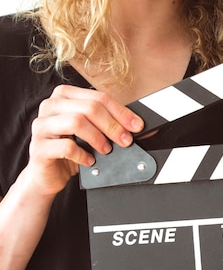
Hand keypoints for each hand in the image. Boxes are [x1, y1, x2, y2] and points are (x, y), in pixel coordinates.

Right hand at [26, 85, 143, 194]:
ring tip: (106, 149)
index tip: (137, 126)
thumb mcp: (92, 132)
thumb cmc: (70, 148)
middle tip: (125, 140)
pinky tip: (89, 160)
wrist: (48, 174)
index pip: (99, 97)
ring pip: (76, 122)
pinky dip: (83, 154)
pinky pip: (66, 147)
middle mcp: (51, 106)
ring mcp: (41, 125)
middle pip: (90, 108)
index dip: (121, 112)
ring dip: (98, 138)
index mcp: (65, 96)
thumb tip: (137, 125)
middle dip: (113, 125)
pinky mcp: (38, 147)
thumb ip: (109, 123)